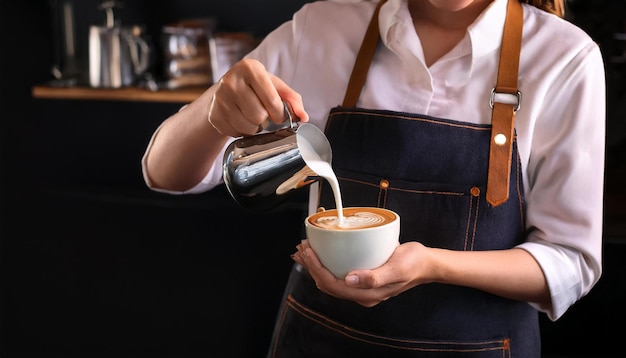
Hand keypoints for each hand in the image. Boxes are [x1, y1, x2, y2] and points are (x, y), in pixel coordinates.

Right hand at [208, 59, 307, 137]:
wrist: (226, 91)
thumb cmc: (255, 87)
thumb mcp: (274, 86)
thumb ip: (292, 99)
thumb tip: (303, 117)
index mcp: (249, 68)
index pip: (272, 100)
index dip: (279, 112)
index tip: (279, 113)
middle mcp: (231, 81)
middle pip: (259, 116)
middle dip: (266, 119)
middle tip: (263, 113)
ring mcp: (219, 99)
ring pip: (248, 127)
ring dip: (255, 127)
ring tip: (251, 116)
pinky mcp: (214, 115)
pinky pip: (236, 133)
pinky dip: (242, 131)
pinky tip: (240, 120)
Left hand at [292, 240, 432, 306]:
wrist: (427, 264)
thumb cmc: (414, 263)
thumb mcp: (397, 267)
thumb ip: (375, 276)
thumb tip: (350, 279)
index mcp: (367, 294)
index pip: (332, 285)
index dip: (316, 269)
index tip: (308, 251)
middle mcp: (361, 294)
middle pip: (327, 283)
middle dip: (311, 266)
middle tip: (301, 247)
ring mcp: (361, 287)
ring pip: (330, 280)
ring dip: (315, 266)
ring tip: (305, 250)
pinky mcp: (362, 278)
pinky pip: (338, 274)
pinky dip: (326, 264)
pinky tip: (321, 253)